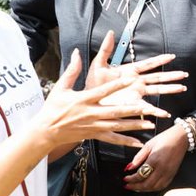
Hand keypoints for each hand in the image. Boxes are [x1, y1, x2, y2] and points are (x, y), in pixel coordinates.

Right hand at [38, 49, 170, 149]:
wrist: (46, 131)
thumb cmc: (53, 107)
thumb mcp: (61, 87)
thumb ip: (72, 70)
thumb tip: (76, 52)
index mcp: (83, 99)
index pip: (103, 91)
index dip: (117, 85)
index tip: (130, 80)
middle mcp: (90, 114)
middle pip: (114, 111)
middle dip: (131, 109)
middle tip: (147, 107)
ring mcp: (93, 126)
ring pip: (117, 126)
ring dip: (134, 125)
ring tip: (150, 123)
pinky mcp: (94, 135)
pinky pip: (112, 139)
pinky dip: (126, 141)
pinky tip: (138, 142)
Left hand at [87, 30, 186, 103]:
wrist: (88, 101)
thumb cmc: (93, 84)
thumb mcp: (98, 64)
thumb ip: (106, 49)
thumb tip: (110, 32)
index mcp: (129, 71)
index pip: (148, 64)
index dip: (160, 60)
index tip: (171, 56)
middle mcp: (136, 82)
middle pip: (158, 77)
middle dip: (171, 76)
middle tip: (184, 74)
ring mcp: (136, 94)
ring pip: (157, 90)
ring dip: (170, 89)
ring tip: (182, 88)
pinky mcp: (133, 105)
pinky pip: (147, 108)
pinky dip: (157, 111)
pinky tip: (166, 114)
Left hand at [122, 123, 187, 192]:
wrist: (181, 138)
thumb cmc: (166, 138)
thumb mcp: (148, 145)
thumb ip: (138, 157)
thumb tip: (129, 167)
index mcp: (155, 159)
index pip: (140, 175)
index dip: (131, 179)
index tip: (125, 178)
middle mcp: (162, 168)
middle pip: (147, 184)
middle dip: (135, 187)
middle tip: (128, 186)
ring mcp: (169, 173)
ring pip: (155, 187)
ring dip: (144, 190)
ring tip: (136, 188)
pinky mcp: (173, 174)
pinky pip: (162, 186)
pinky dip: (153, 189)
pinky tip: (148, 187)